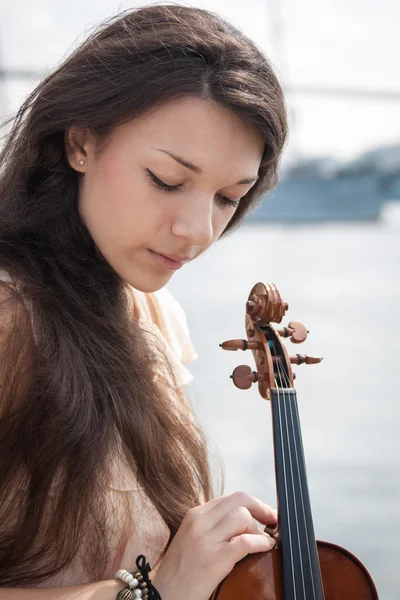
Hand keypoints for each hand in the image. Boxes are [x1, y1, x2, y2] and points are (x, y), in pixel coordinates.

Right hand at [152, 491, 276, 599]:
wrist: (164, 595)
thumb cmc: (180, 572)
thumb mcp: (191, 538)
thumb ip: (211, 525)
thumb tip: (242, 520)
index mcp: (194, 515)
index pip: (229, 498)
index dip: (251, 503)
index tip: (263, 512)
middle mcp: (200, 521)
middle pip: (239, 500)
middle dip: (261, 508)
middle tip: (272, 518)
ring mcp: (206, 539)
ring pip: (243, 517)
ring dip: (258, 530)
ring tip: (261, 542)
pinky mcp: (215, 559)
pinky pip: (246, 542)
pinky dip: (261, 543)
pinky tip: (266, 547)